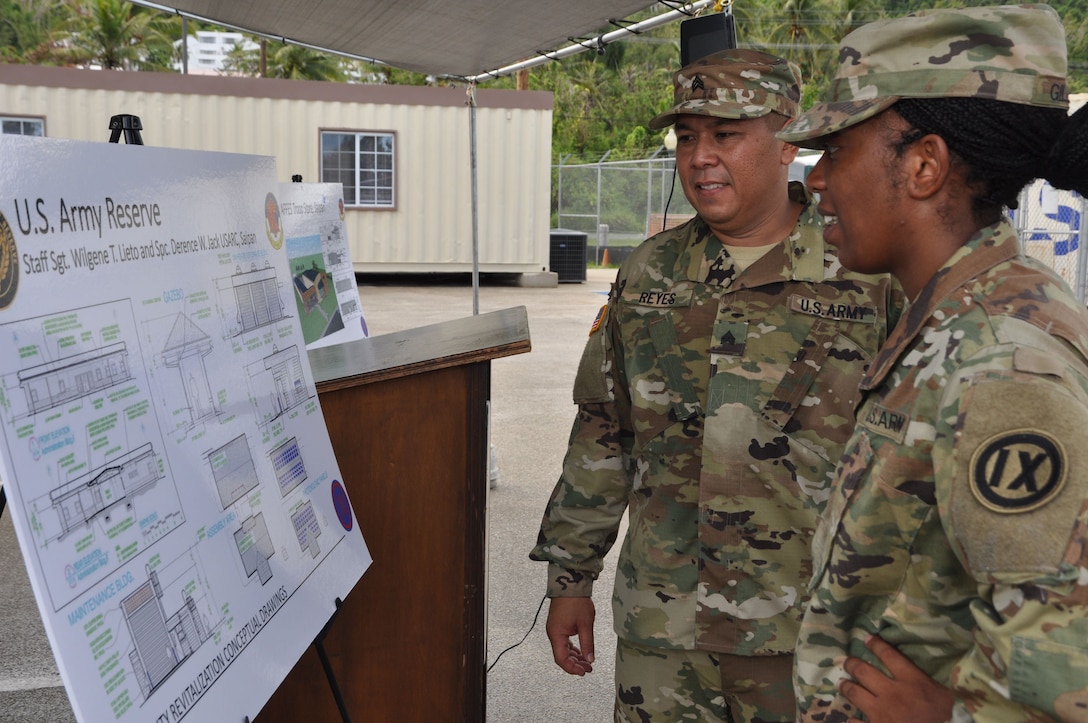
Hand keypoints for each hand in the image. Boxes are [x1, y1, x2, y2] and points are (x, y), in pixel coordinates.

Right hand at [545, 596, 594, 675]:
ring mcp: (555, 629)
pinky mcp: (558, 625)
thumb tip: (590, 659)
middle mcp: (553, 633)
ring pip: (563, 649)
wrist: (570, 583)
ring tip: (587, 661)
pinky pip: (564, 641)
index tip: (584, 672)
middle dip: (575, 664)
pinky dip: (572, 648)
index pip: (561, 659)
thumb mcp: (585, 624)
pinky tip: (581, 651)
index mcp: (556, 635)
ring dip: (575, 656)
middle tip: (589, 668)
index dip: (572, 668)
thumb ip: (587, 643)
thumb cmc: (576, 601)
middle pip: (562, 656)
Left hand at [839, 635, 954, 722]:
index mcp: (911, 680)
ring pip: (855, 693)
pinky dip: (852, 721)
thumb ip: (932, 680)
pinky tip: (849, 718)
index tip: (867, 639)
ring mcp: (881, 712)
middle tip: (846, 661)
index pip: (889, 655)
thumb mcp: (945, 694)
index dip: (877, 645)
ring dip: (847, 687)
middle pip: (864, 672)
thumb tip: (934, 665)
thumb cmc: (945, 716)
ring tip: (841, 683)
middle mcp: (892, 693)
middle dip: (852, 664)